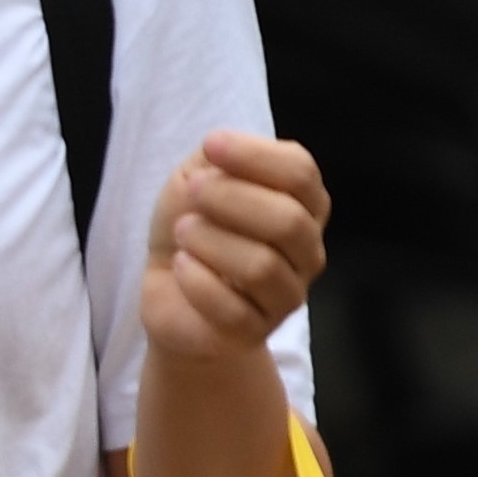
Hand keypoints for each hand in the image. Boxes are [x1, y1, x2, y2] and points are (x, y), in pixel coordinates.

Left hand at [142, 130, 327, 365]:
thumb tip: (220, 147)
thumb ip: (216, 159)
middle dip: (231, 199)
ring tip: (183, 232)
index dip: (255, 155)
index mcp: (303, 204)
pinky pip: (232, 308)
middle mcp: (307, 250)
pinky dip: (197, 281)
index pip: (301, 173)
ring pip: (261, 267)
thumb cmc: (194, 228)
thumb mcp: (196, 178)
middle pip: (288, 221)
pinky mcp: (255, 331)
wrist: (170, 293)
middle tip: (193, 193)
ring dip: (210, 242)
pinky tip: (182, 267)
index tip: (211, 146)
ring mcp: (287, 295)